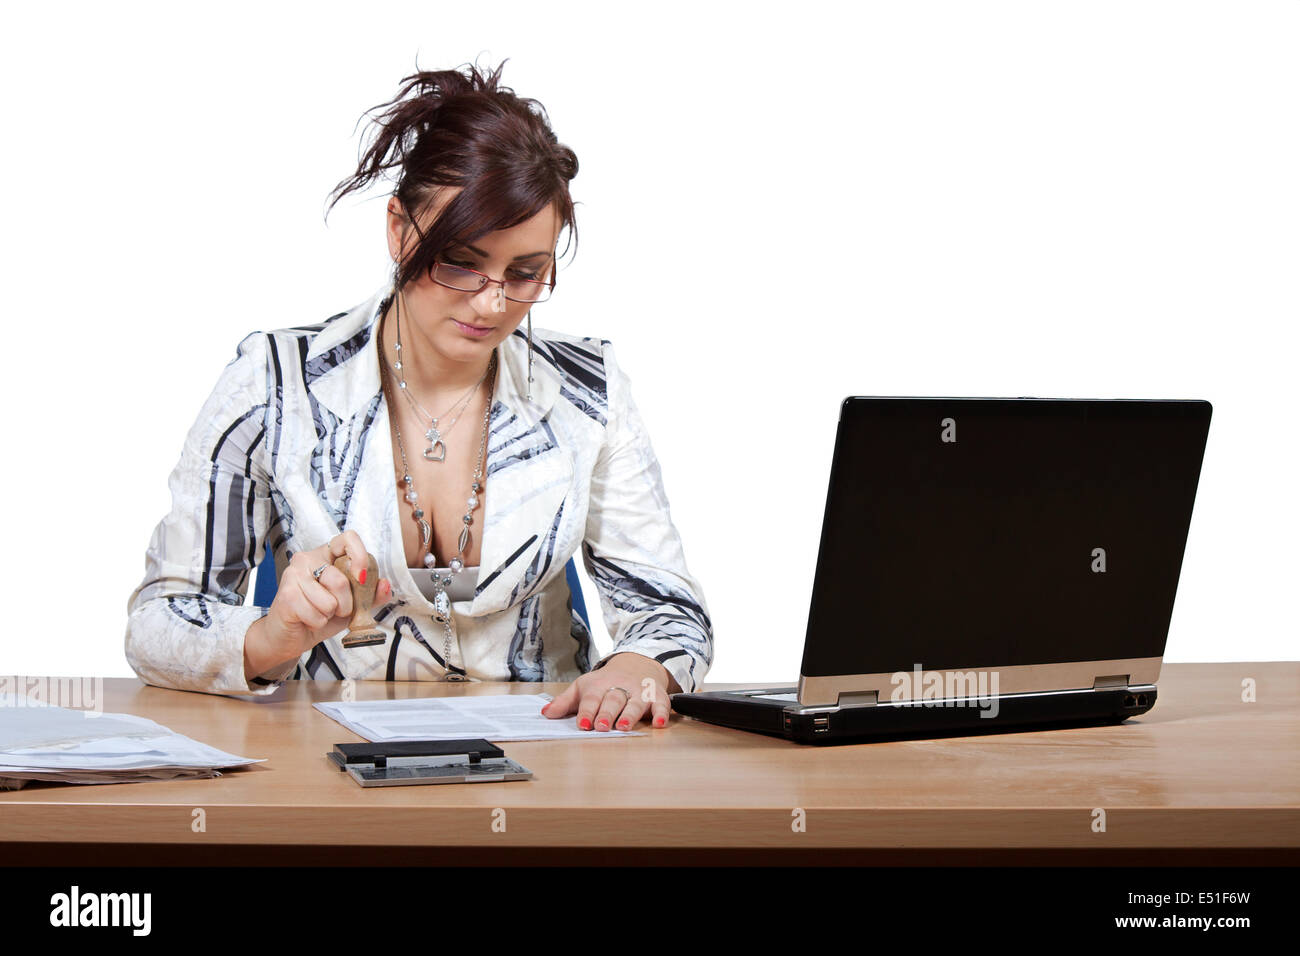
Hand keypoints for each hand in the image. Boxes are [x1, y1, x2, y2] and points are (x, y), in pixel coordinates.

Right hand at [258, 530, 392, 663]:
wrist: (292, 635)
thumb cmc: (321, 614)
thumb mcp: (353, 605)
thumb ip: (372, 595)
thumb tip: (385, 584)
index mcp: (327, 555)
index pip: (348, 538)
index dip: (360, 556)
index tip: (362, 578)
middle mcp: (308, 559)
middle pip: (340, 580)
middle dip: (345, 604)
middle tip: (336, 609)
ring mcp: (294, 574)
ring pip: (329, 600)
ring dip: (330, 615)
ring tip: (319, 613)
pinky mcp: (286, 594)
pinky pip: (316, 614)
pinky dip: (317, 623)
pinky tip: (307, 619)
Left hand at [541, 652, 680, 730]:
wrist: (636, 664)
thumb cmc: (606, 682)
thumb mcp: (583, 687)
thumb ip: (565, 702)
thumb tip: (545, 713)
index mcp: (599, 685)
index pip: (592, 698)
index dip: (587, 711)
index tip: (583, 724)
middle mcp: (620, 687)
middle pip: (613, 700)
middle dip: (607, 714)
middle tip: (600, 727)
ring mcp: (639, 691)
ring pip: (635, 703)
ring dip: (630, 715)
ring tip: (623, 727)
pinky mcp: (657, 696)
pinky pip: (661, 704)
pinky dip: (662, 713)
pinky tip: (660, 724)